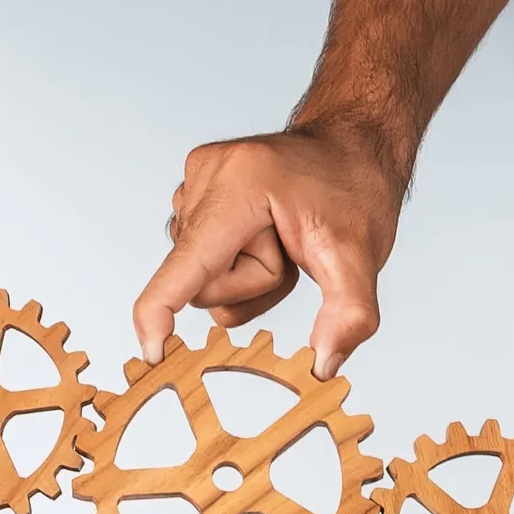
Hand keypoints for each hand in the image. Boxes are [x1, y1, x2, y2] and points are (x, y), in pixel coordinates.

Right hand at [133, 116, 407, 378]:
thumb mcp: (362, 256)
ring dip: (244, 276)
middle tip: (292, 253)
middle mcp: (204, 176)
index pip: (188, 264)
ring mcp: (193, 182)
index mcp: (240, 184)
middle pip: (203, 285)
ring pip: (201, 279)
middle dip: (250, 286)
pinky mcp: (192, 192)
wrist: (351, 147)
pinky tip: (263, 234)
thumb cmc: (354, 190)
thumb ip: (350, 314)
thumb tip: (326, 366)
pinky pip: (199, 262)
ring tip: (281, 240)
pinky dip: (234, 262)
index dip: (162, 312)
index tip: (151, 352)